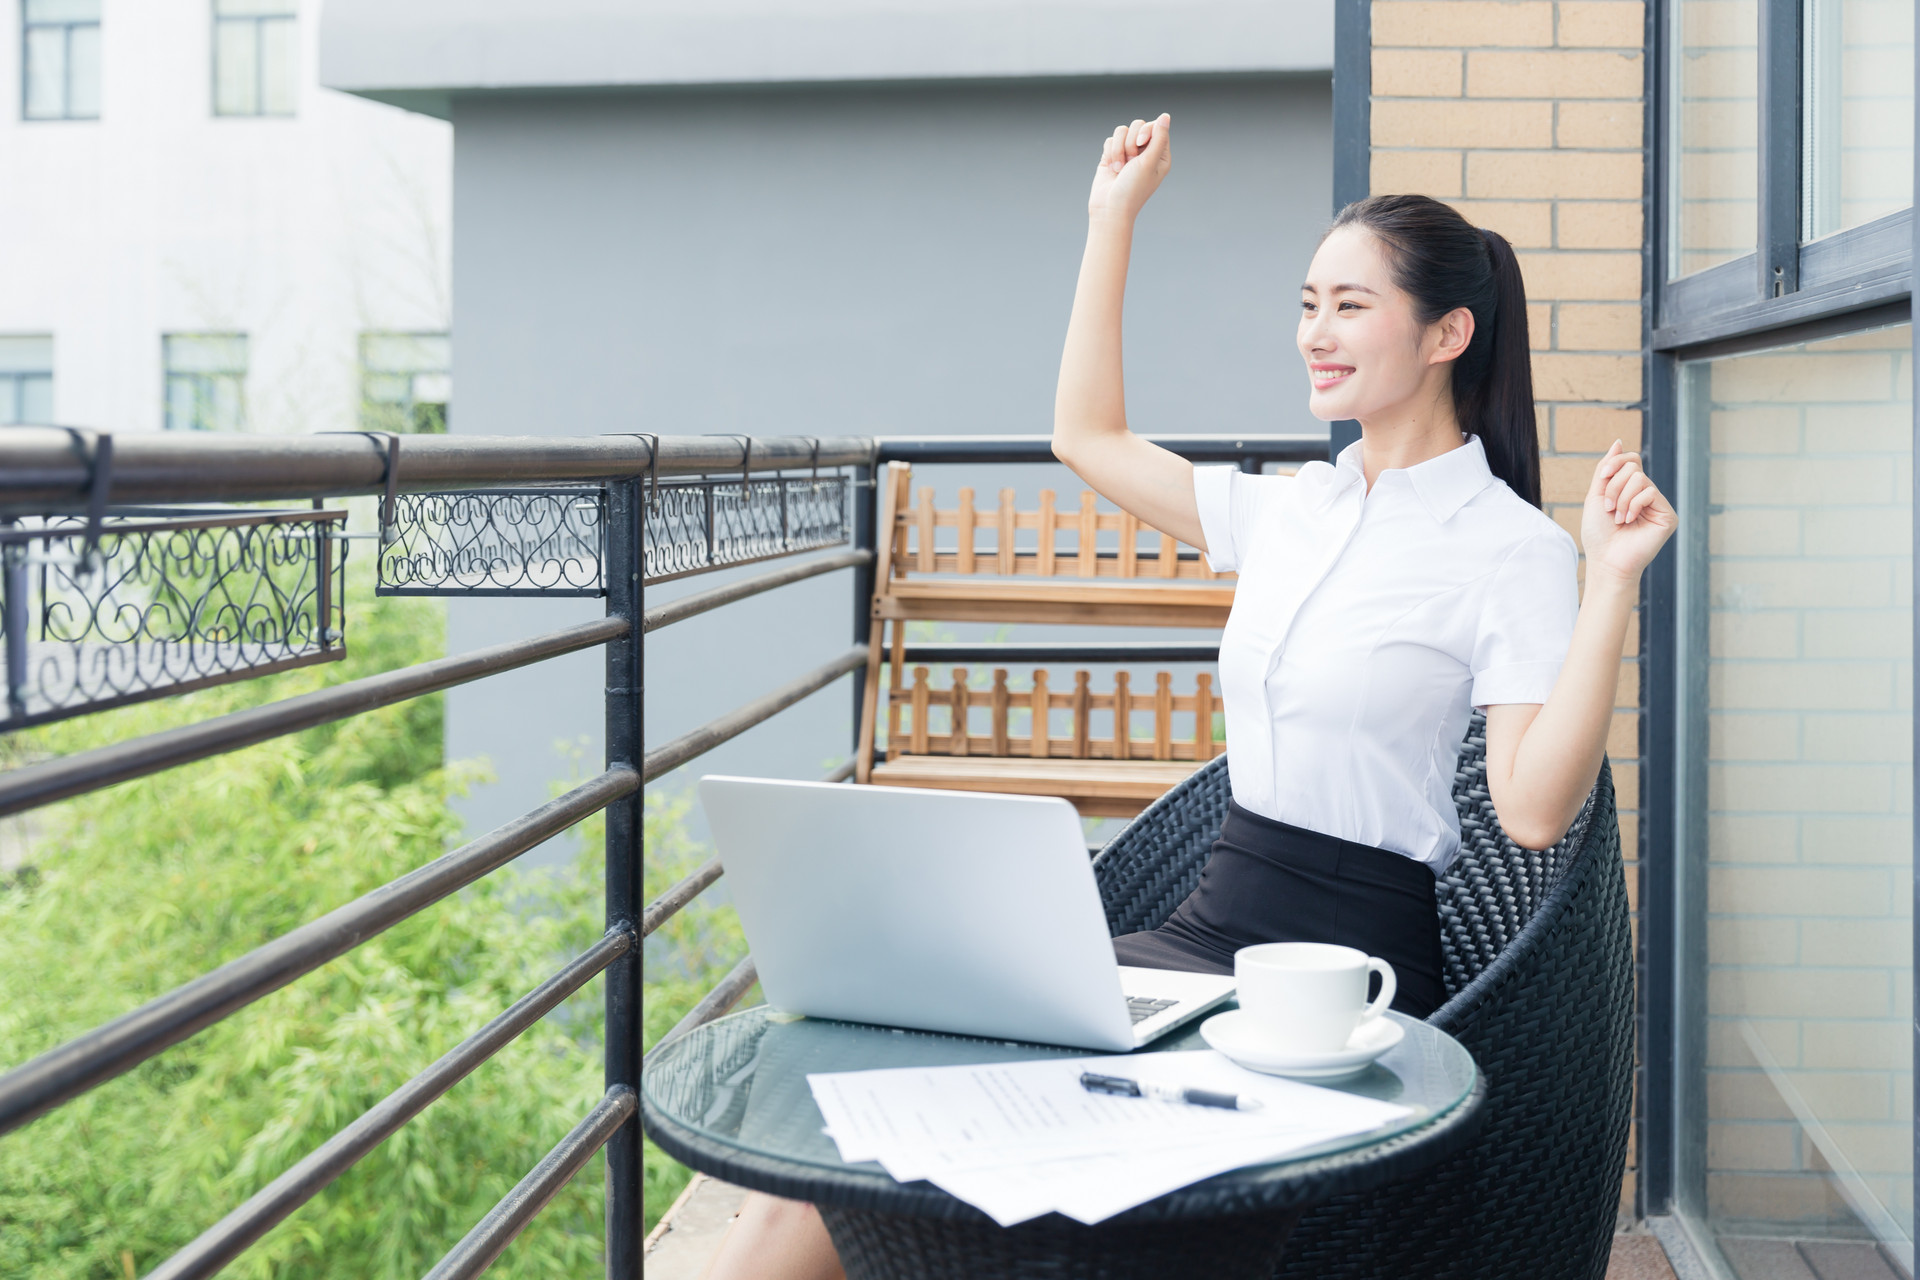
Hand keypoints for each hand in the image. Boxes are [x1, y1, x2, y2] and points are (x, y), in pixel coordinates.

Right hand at [1087, 113, 1170, 224]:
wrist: (1109, 208)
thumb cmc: (1133, 189)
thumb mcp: (1149, 162)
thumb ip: (1158, 138)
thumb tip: (1165, 115)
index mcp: (1159, 155)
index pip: (1156, 127)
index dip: (1147, 131)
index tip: (1141, 144)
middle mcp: (1144, 153)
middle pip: (1138, 125)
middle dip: (1131, 142)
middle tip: (1131, 161)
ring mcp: (1127, 153)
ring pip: (1122, 131)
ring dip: (1118, 149)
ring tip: (1120, 168)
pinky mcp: (1112, 155)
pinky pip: (1110, 140)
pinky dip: (1110, 153)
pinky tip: (1112, 168)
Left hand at [1581, 441, 1675, 584]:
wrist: (1606, 560)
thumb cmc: (1599, 533)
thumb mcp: (1596, 496)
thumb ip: (1606, 469)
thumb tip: (1618, 442)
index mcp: (1630, 490)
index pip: (1631, 460)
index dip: (1615, 463)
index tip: (1601, 477)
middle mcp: (1646, 495)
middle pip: (1632, 467)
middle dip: (1613, 487)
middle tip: (1609, 509)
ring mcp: (1658, 505)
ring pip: (1640, 478)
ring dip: (1621, 499)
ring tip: (1619, 519)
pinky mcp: (1668, 515)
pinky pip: (1650, 492)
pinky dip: (1633, 505)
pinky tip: (1630, 521)